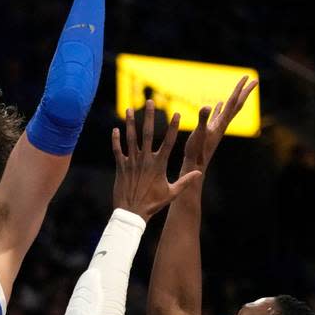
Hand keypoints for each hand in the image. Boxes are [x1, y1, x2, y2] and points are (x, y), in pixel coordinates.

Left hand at [112, 101, 201, 220]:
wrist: (132, 212)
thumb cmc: (153, 204)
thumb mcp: (172, 193)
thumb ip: (185, 182)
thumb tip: (199, 173)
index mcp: (159, 164)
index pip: (169, 142)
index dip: (174, 127)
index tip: (177, 114)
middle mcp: (145, 160)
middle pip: (148, 134)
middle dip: (149, 116)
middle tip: (149, 101)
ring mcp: (132, 162)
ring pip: (131, 138)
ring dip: (130, 123)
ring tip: (130, 109)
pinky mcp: (120, 167)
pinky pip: (117, 150)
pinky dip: (116, 139)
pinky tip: (116, 129)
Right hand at [181, 76, 257, 175]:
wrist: (196, 164)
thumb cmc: (196, 150)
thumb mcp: (199, 133)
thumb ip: (203, 120)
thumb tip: (207, 106)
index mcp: (222, 122)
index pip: (233, 102)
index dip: (240, 88)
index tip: (247, 76)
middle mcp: (223, 123)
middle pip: (237, 104)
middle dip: (245, 92)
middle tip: (254, 80)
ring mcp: (218, 127)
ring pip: (229, 109)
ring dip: (235, 98)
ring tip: (239, 90)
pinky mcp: (211, 130)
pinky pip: (218, 114)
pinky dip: (221, 107)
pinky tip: (219, 104)